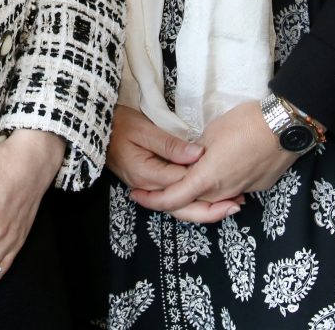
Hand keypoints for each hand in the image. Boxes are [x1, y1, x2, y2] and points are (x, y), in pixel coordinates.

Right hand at [106, 105, 241, 222]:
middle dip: (210, 210)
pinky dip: (192, 201)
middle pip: (182, 206)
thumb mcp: (144, 130)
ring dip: (204, 209)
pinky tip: (209, 198)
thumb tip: (198, 155)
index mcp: (148, 174)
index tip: (232, 183)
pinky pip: (173, 197)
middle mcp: (148, 187)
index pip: (183, 184)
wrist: (96, 128)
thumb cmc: (119, 125)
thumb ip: (171, 145)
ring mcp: (147, 187)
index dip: (208, 185)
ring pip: (178, 206)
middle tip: (237, 206)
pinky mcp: (150, 182)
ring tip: (230, 205)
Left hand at [131, 102, 296, 221]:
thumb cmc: (244, 124)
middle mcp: (222, 191)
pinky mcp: (257, 186)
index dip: (151, 200)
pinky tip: (220, 175)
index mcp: (205, 179)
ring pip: (213, 199)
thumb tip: (190, 160)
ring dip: (198, 194)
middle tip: (156, 190)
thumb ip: (195, 152)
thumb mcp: (211, 133)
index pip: (171, 199)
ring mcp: (242, 190)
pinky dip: (221, 189)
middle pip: (191, 203)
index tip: (136, 195)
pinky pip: (233, 192)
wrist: (284, 126)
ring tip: (186, 181)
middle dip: (173, 198)